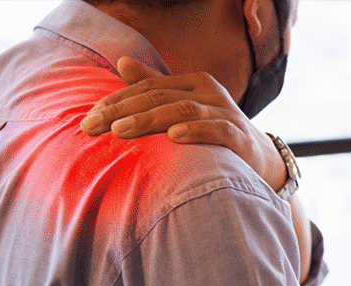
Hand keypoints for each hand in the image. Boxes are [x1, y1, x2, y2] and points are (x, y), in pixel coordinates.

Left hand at [80, 56, 285, 190]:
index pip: (147, 87)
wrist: (261, 158)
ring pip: (182, 110)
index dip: (116, 100)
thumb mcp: (186, 107)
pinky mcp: (239, 136)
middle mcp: (209, 92)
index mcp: (193, 82)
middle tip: (93, 127)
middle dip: (122, 111)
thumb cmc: (216, 132)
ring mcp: (225, 112)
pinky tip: (174, 137)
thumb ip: (157, 86)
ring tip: (121, 131)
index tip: (89, 119)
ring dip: (149, 120)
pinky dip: (195, 132)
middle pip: (159, 96)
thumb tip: (121, 62)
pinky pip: (216, 130)